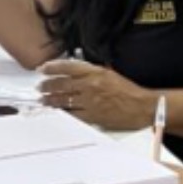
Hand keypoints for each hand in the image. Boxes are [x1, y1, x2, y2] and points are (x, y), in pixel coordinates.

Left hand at [39, 60, 155, 130]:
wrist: (142, 106)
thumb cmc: (129, 91)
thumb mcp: (110, 73)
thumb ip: (91, 72)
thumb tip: (74, 73)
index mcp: (95, 72)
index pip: (67, 67)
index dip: (52, 68)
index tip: (42, 69)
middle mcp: (90, 86)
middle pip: (61, 84)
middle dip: (47, 86)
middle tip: (40, 88)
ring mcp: (90, 102)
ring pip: (63, 101)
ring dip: (50, 100)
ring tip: (43, 100)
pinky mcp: (92, 116)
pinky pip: (72, 115)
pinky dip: (62, 113)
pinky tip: (56, 113)